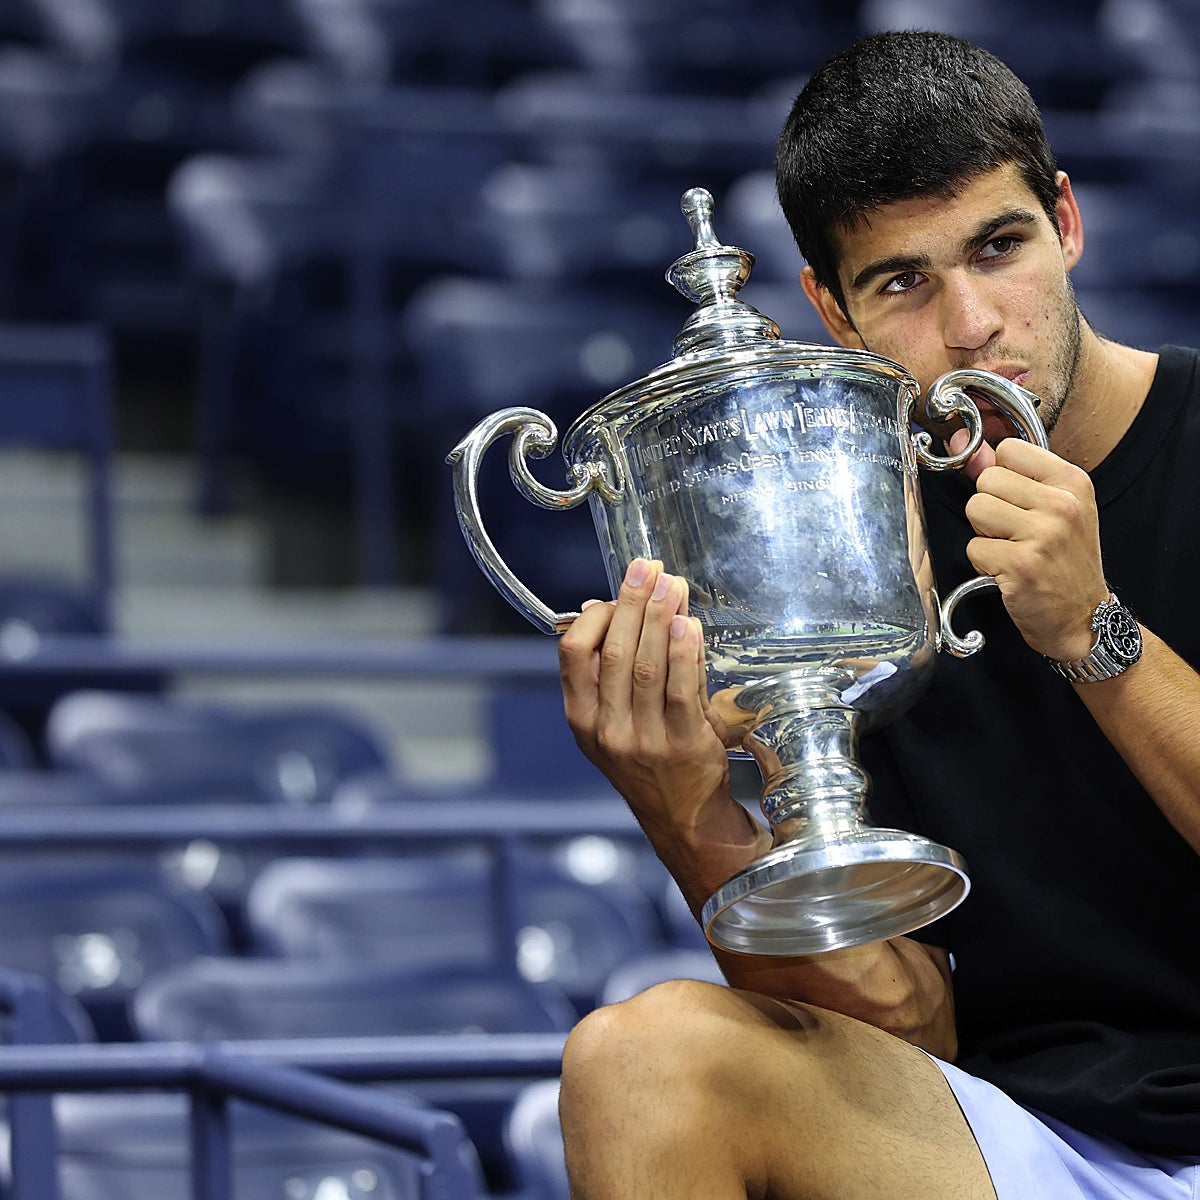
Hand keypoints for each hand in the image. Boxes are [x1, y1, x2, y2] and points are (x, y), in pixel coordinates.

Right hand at [558, 558, 735, 841]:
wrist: (682, 817)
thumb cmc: (648, 760)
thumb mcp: (612, 721)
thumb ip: (611, 670)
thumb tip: (611, 607)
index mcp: (581, 718)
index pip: (573, 654)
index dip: (595, 615)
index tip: (618, 590)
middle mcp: (606, 729)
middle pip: (613, 651)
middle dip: (632, 602)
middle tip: (649, 568)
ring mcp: (643, 739)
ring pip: (646, 665)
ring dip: (659, 617)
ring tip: (672, 585)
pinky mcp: (683, 744)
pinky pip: (681, 689)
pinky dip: (684, 652)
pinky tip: (688, 624)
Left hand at [949, 429, 1108, 659]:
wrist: (1084, 617)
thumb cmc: (1065, 561)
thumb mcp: (1052, 507)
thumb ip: (1008, 472)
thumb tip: (962, 441)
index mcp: (1072, 482)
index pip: (1008, 449)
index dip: (1002, 476)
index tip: (1017, 500)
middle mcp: (1061, 504)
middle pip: (987, 479)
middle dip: (990, 507)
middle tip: (1015, 532)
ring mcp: (1042, 534)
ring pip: (975, 509)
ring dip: (984, 534)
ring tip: (1010, 548)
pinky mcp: (1021, 564)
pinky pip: (973, 547)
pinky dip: (983, 563)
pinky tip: (1008, 570)